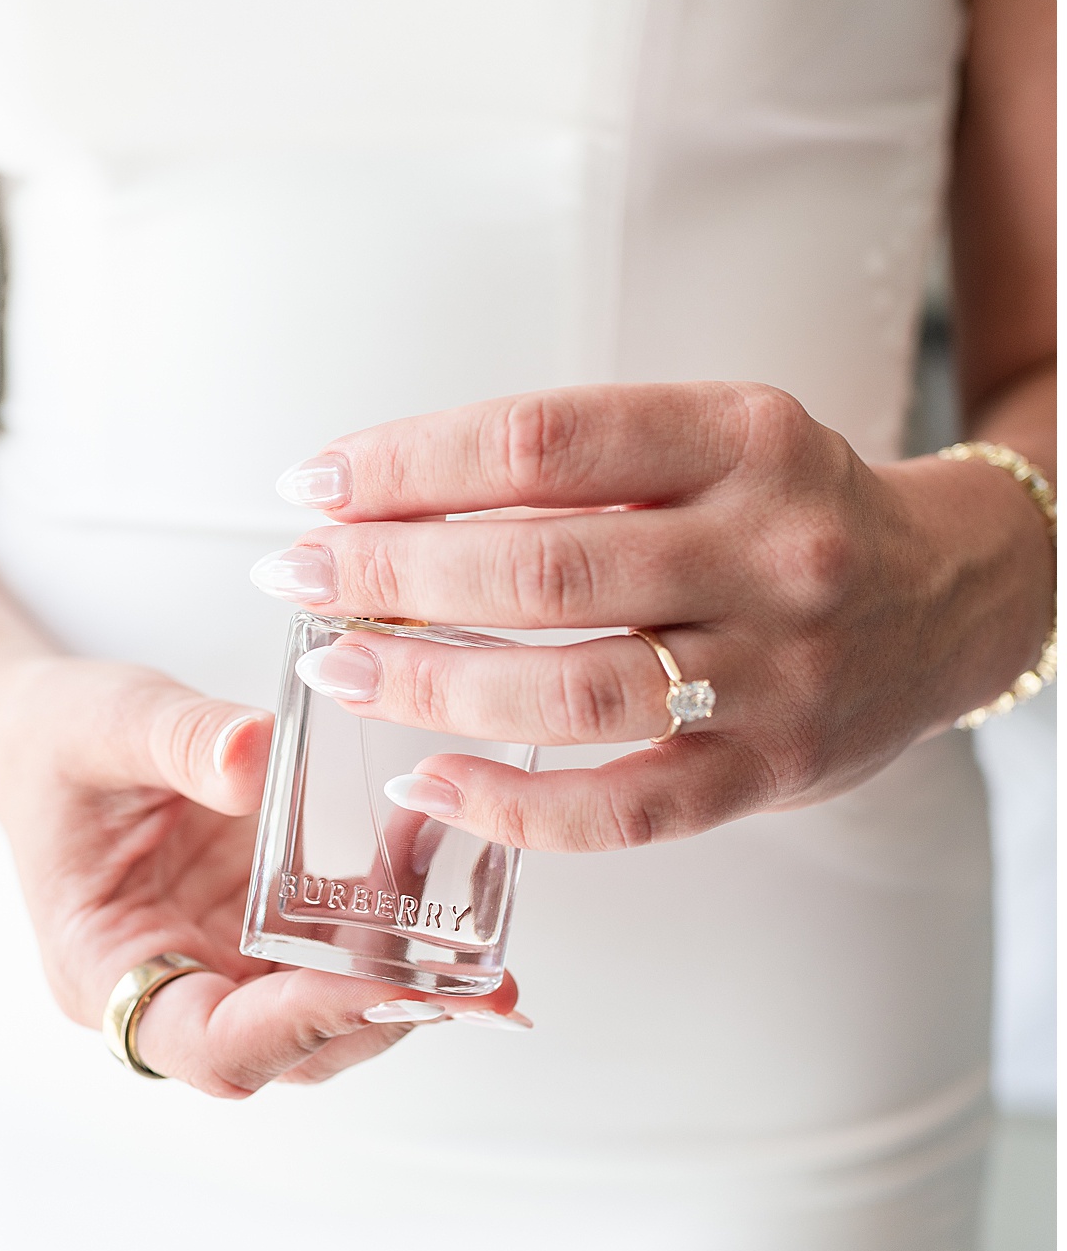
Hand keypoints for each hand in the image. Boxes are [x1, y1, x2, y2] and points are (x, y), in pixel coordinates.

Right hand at [0, 654, 524, 1098]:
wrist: (44, 727)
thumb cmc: (52, 738)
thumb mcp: (105, 722)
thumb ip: (181, 739)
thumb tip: (260, 757)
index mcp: (103, 971)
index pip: (210, 1046)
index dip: (299, 1027)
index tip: (378, 983)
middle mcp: (169, 988)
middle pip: (291, 1050)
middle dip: (385, 1015)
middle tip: (477, 984)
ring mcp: (221, 965)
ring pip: (332, 1011)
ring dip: (408, 976)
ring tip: (483, 926)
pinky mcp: (264, 931)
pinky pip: (344, 947)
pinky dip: (398, 917)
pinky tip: (439, 857)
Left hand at [256, 383, 1055, 850]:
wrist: (955, 596)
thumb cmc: (783, 513)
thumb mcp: (706, 441)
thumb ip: (570, 467)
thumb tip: (375, 501)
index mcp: (741, 437)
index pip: (539, 442)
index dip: (405, 466)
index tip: (312, 486)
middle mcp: (767, 551)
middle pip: (540, 570)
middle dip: (389, 574)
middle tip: (294, 578)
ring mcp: (776, 673)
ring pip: (568, 692)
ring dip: (425, 684)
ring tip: (335, 667)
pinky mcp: (771, 774)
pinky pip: (619, 813)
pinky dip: (506, 804)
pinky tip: (421, 779)